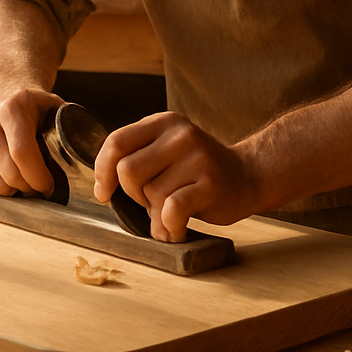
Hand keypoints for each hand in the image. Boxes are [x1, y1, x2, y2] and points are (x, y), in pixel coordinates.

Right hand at [0, 87, 64, 196]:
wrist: (6, 99)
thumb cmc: (37, 111)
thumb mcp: (56, 110)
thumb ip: (71, 128)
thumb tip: (87, 156)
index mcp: (13, 108)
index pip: (22, 153)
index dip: (38, 177)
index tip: (50, 186)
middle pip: (8, 174)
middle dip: (29, 187)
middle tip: (40, 186)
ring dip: (14, 191)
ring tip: (25, 181)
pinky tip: (8, 177)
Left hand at [92, 112, 261, 242]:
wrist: (250, 175)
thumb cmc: (198, 170)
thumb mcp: (167, 151)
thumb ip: (137, 158)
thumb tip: (102, 187)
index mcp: (164, 123)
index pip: (117, 142)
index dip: (102, 171)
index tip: (104, 192)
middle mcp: (180, 135)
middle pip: (128, 171)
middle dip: (132, 195)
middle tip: (150, 202)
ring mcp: (198, 158)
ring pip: (151, 194)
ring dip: (155, 215)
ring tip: (172, 215)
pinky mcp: (210, 184)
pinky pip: (171, 211)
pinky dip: (169, 227)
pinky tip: (177, 229)